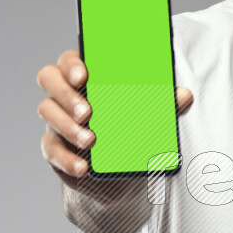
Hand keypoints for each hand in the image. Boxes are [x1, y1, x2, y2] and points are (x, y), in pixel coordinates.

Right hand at [36, 49, 193, 201]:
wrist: (118, 172)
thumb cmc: (128, 130)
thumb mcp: (146, 117)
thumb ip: (162, 105)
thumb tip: (184, 95)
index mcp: (86, 77)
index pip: (69, 60)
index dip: (72, 65)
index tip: (84, 75)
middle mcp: (65, 93)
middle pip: (50, 79)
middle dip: (67, 95)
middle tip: (87, 112)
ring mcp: (56, 119)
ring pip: (48, 112)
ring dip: (68, 127)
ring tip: (90, 140)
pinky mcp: (54, 147)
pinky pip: (52, 150)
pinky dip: (67, 159)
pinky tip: (83, 167)